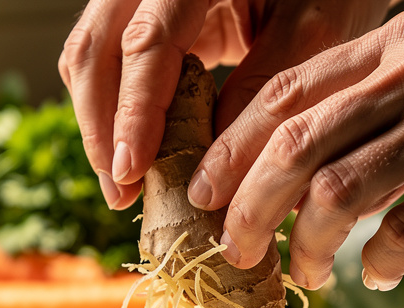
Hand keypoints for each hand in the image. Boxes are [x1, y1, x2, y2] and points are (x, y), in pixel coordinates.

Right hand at [58, 0, 390, 210]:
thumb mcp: (313, 28)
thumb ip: (266, 88)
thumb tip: (215, 167)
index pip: (147, 41)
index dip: (135, 110)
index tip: (131, 170)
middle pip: (96, 49)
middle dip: (102, 126)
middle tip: (122, 192)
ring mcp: (144, 0)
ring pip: (90, 57)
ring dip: (101, 125)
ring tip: (125, 187)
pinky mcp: (148, 21)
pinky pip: (111, 64)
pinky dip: (116, 113)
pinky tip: (138, 157)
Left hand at [190, 9, 403, 289]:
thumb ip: (384, 100)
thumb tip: (314, 166)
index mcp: (397, 45)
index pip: (284, 94)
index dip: (231, 150)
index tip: (205, 193)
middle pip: (291, 145)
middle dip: (246, 207)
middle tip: (234, 249)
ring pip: (336, 194)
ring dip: (305, 246)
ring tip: (305, 273)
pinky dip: (381, 262)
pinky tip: (382, 274)